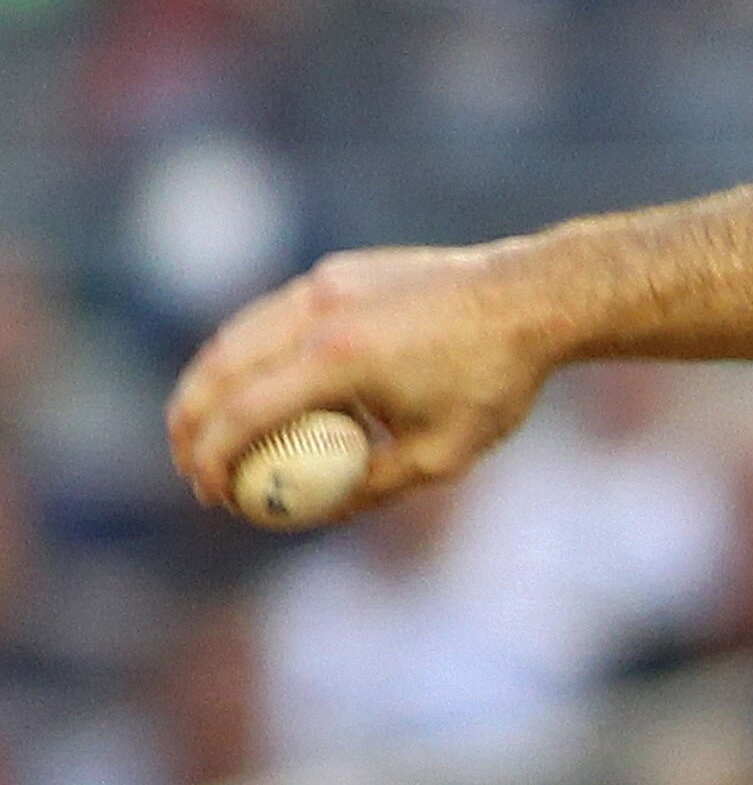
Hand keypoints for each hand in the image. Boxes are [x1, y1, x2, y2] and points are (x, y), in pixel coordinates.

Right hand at [167, 245, 556, 520]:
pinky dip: (246, 353)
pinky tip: (252, 388)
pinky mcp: (336, 273)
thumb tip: (314, 511)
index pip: (246, 415)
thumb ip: (373, 487)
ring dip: (207, 385)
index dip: (213, 460)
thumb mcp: (443, 455)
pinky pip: (271, 316)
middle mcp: (319, 313)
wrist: (532, 298)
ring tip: (205, 431)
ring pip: (236, 336)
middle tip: (191, 468)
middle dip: (189, 425)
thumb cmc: (495, 382)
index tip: (210, 496)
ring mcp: (324, 284)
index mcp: (340, 360)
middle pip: (220, 371)